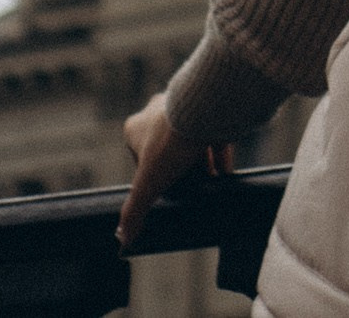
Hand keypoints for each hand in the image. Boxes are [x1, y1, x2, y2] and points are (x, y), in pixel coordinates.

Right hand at [117, 92, 233, 249]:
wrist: (206, 111)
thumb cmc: (171, 143)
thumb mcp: (149, 182)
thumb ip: (135, 211)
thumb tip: (124, 240)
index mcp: (136, 127)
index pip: (141, 159)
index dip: (154, 177)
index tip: (166, 190)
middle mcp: (159, 113)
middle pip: (169, 150)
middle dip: (181, 170)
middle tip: (191, 188)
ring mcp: (186, 109)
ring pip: (193, 142)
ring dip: (201, 164)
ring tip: (209, 184)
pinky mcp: (210, 111)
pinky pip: (215, 136)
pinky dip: (219, 155)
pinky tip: (224, 174)